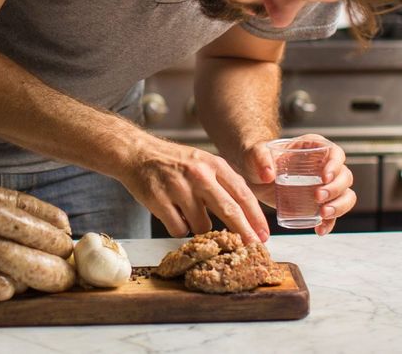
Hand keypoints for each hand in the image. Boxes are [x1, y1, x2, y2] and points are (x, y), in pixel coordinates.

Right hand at [118, 137, 270, 242]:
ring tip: (187, 212)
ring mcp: (178, 187)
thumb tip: (247, 215)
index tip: (263, 234)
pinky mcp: (159, 200)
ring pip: (202, 225)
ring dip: (199, 228)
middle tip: (253, 247)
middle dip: (244, 232)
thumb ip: (223, 183)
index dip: (255, 217)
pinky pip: (178, 229)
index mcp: (213, 164)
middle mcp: (199, 174)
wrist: (137, 153)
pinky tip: (172, 213)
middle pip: (229, 210)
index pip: (242, 193)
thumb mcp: (203, 163)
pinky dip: (178, 227)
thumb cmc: (174, 162)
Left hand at [241, 134, 355, 235]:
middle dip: (336, 188)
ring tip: (323, 214)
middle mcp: (325, 166)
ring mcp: (324, 186)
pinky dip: (330, 223)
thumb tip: (268, 174)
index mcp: (314, 148)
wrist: (253, 177)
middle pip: (345, 176)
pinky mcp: (319, 204)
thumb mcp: (255, 154)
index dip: (335, 165)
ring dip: (339, 206)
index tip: (323, 177)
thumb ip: (259, 158)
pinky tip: (319, 230)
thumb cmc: (257, 159)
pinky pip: (333, 214)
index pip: (335, 153)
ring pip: (345, 195)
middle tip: (317, 197)